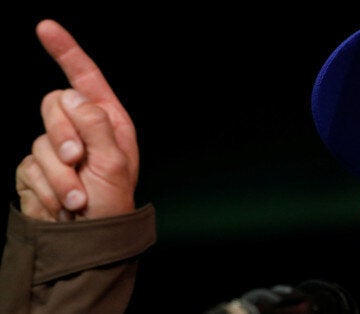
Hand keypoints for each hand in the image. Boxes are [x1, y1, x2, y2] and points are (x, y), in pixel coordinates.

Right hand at [15, 19, 138, 221]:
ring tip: (78, 199)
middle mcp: (82, 130)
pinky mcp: (36, 169)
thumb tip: (72, 96)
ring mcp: (57, 149)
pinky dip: (46, 187)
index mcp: (108, 121)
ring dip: (59, 174)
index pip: (86, 79)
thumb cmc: (113, 202)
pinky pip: (28, 166)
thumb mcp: (114, 163)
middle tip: (79, 162)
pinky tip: (61, 204)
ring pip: (39, 140)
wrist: (89, 239)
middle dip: (64, 134)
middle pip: (53, 104)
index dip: (66, 52)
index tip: (46, 27)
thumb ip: (96, 125)